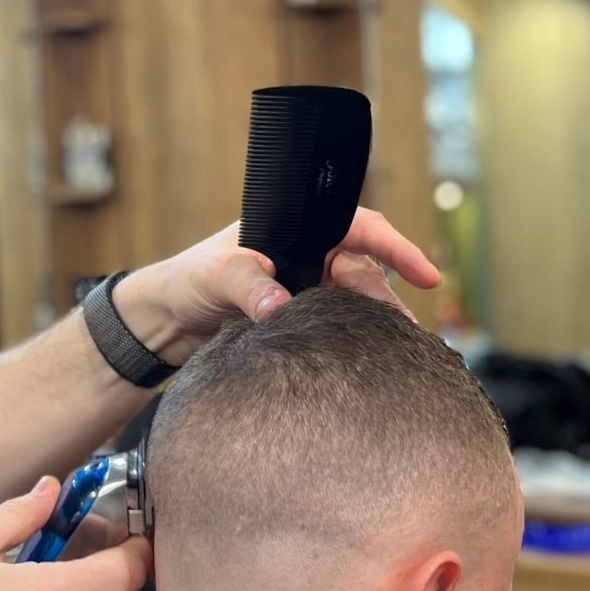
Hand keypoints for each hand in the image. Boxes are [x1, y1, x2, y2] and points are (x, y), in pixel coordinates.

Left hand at [113, 206, 441, 362]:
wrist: (164, 322)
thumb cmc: (187, 281)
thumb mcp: (215, 273)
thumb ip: (248, 284)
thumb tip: (281, 304)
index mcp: (296, 230)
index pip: (359, 228)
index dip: (396, 248)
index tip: (425, 274)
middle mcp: (307, 258)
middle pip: (363, 274)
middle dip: (387, 300)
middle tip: (406, 331)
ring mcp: (305, 291)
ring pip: (354, 305)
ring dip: (374, 326)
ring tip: (396, 353)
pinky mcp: (299, 324)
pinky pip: (335, 330)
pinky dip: (352, 342)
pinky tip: (365, 363)